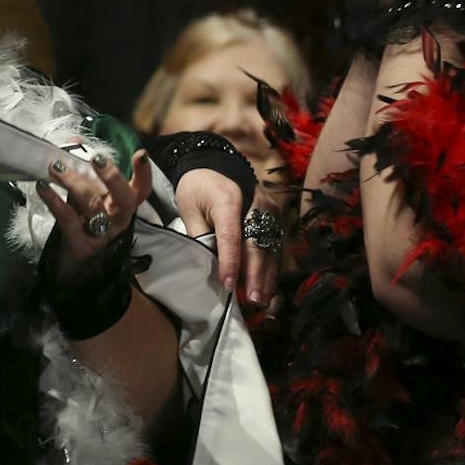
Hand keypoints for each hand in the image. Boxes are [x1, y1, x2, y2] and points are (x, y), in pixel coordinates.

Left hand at [36, 147, 152, 264]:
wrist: (72, 267)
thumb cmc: (82, 222)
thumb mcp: (86, 196)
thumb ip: (83, 170)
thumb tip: (74, 141)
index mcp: (123, 206)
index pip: (141, 190)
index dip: (144, 173)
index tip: (140, 154)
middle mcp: (117, 219)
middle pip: (124, 198)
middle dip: (113, 177)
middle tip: (97, 159)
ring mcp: (101, 234)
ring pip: (93, 205)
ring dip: (74, 182)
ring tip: (55, 167)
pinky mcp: (81, 245)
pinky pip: (68, 220)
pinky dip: (55, 202)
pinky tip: (43, 188)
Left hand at [175, 169, 270, 303]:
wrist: (214, 164)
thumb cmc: (198, 189)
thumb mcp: (190, 210)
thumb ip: (201, 237)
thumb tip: (210, 267)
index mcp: (228, 199)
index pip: (231, 235)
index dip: (230, 262)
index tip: (228, 285)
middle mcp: (255, 204)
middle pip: (257, 244)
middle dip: (256, 275)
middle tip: (253, 300)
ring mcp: (269, 210)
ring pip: (270, 248)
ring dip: (267, 276)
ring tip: (262, 300)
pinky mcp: (274, 217)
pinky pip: (274, 246)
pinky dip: (271, 268)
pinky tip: (267, 286)